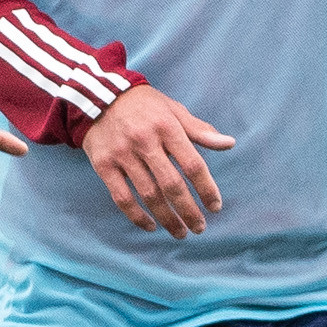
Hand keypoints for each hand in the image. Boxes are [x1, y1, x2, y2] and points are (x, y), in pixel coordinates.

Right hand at [82, 83, 233, 236]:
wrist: (98, 95)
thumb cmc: (144, 105)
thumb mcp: (173, 109)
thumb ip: (199, 130)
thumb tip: (229, 143)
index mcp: (167, 126)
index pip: (193, 164)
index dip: (206, 189)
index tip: (215, 207)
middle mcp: (145, 141)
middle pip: (171, 185)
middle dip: (188, 211)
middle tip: (199, 228)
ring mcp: (122, 154)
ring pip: (148, 195)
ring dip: (166, 218)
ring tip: (179, 232)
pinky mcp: (103, 165)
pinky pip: (122, 198)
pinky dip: (137, 216)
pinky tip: (151, 226)